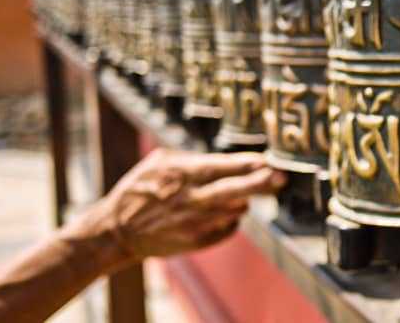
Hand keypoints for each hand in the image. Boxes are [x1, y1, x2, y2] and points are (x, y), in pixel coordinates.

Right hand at [73, 149, 286, 264]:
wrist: (118, 230)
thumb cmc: (140, 189)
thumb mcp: (160, 162)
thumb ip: (192, 158)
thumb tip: (226, 159)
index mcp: (181, 175)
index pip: (221, 167)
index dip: (247, 164)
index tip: (267, 160)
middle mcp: (190, 200)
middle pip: (234, 190)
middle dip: (260, 183)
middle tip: (282, 177)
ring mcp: (195, 223)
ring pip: (235, 210)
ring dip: (244, 200)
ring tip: (245, 193)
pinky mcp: (197, 241)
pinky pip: (228, 228)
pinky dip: (231, 218)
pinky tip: (224, 211)